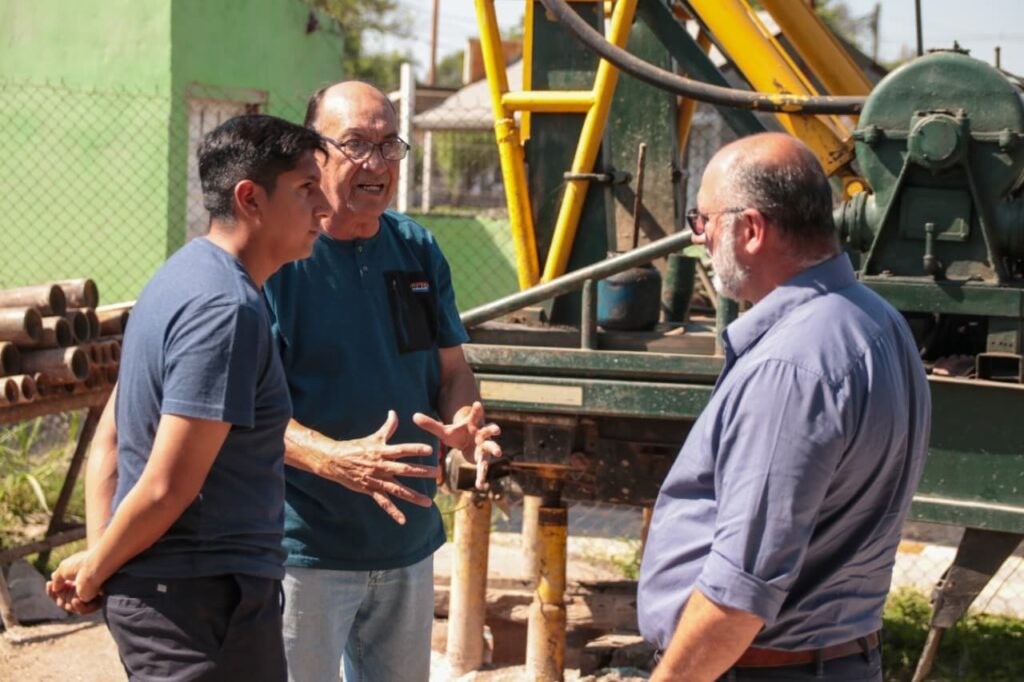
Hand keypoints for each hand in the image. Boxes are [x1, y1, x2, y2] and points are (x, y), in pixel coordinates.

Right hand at [45, 550, 102, 613]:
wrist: (94, 566)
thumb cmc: (80, 565)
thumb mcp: (63, 570)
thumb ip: (57, 579)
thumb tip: (55, 587)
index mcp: (77, 578)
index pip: (62, 590)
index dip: (53, 589)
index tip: (48, 583)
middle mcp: (84, 587)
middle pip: (64, 600)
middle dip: (58, 596)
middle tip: (57, 590)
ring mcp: (90, 595)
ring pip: (71, 607)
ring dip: (66, 603)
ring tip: (68, 595)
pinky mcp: (97, 602)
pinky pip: (83, 610)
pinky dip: (77, 607)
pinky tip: (76, 600)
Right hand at [290, 411, 436, 524]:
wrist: (335, 460)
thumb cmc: (356, 447)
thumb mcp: (373, 437)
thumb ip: (387, 427)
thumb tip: (394, 412)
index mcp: (383, 452)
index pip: (403, 450)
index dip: (416, 449)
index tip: (430, 450)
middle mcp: (382, 466)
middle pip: (405, 470)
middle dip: (422, 472)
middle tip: (438, 474)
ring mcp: (377, 479)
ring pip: (398, 490)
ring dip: (414, 497)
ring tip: (428, 503)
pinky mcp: (371, 490)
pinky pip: (384, 503)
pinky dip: (393, 512)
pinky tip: (403, 520)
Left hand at [413, 401, 501, 490]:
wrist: (468, 442)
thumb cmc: (457, 434)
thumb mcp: (443, 431)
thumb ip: (430, 425)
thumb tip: (414, 416)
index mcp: (472, 424)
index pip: (475, 415)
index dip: (476, 410)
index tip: (476, 403)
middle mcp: (481, 434)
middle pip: (489, 430)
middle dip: (493, 429)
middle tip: (496, 430)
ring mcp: (484, 447)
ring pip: (491, 447)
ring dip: (495, 449)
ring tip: (498, 453)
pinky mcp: (483, 459)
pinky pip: (483, 468)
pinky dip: (481, 477)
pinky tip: (479, 486)